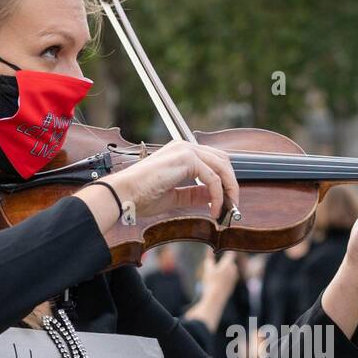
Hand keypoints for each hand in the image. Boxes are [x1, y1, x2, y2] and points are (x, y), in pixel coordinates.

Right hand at [110, 140, 238, 221]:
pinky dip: (217, 196)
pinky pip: (212, 179)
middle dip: (231, 184)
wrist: (124, 195)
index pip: (213, 161)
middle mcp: (185, 146)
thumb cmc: (141, 196)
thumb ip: (194, 194)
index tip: (227, 203)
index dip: (224, 182)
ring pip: (221, 168)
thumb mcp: (175, 197)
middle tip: (232, 207)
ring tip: (226, 210)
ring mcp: (186, 150)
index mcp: (181, 152)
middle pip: (223, 161)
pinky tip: (214, 210)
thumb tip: (212, 197)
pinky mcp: (187, 158)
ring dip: (228, 191)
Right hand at [200, 250, 240, 300]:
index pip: (230, 253)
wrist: (215, 299)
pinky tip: (218, 282)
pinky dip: (225, 277)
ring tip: (215, 275)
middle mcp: (234, 269)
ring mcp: (235, 277)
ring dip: (224, 269)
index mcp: (228, 263)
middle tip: (215, 264)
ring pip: (229, 270)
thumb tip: (209, 247)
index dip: (227, 250)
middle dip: (224, 261)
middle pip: (229, 262)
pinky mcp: (233, 284)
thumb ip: (209, 257)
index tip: (222, 247)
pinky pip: (229, 277)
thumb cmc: (210, 282)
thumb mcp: (208, 268)